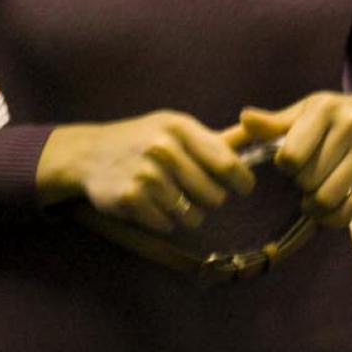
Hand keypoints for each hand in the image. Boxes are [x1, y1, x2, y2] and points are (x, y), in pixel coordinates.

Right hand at [38, 111, 257, 233]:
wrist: (90, 153)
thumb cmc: (144, 139)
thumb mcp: (176, 128)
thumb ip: (216, 139)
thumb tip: (261, 134)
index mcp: (180, 127)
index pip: (229, 165)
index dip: (242, 182)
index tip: (241, 188)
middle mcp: (163, 148)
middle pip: (215, 196)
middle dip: (210, 199)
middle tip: (192, 189)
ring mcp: (145, 174)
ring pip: (192, 215)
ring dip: (186, 212)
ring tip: (170, 196)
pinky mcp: (130, 199)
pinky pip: (166, 224)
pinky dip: (163, 220)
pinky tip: (151, 203)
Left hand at [237, 92, 351, 227]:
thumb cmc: (330, 119)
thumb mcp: (302, 114)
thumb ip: (273, 124)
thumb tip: (245, 118)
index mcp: (325, 108)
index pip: (291, 156)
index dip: (285, 167)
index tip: (289, 164)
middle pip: (309, 179)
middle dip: (301, 185)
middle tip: (304, 181)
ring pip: (330, 195)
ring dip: (314, 206)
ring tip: (310, 201)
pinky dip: (335, 218)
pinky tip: (326, 215)